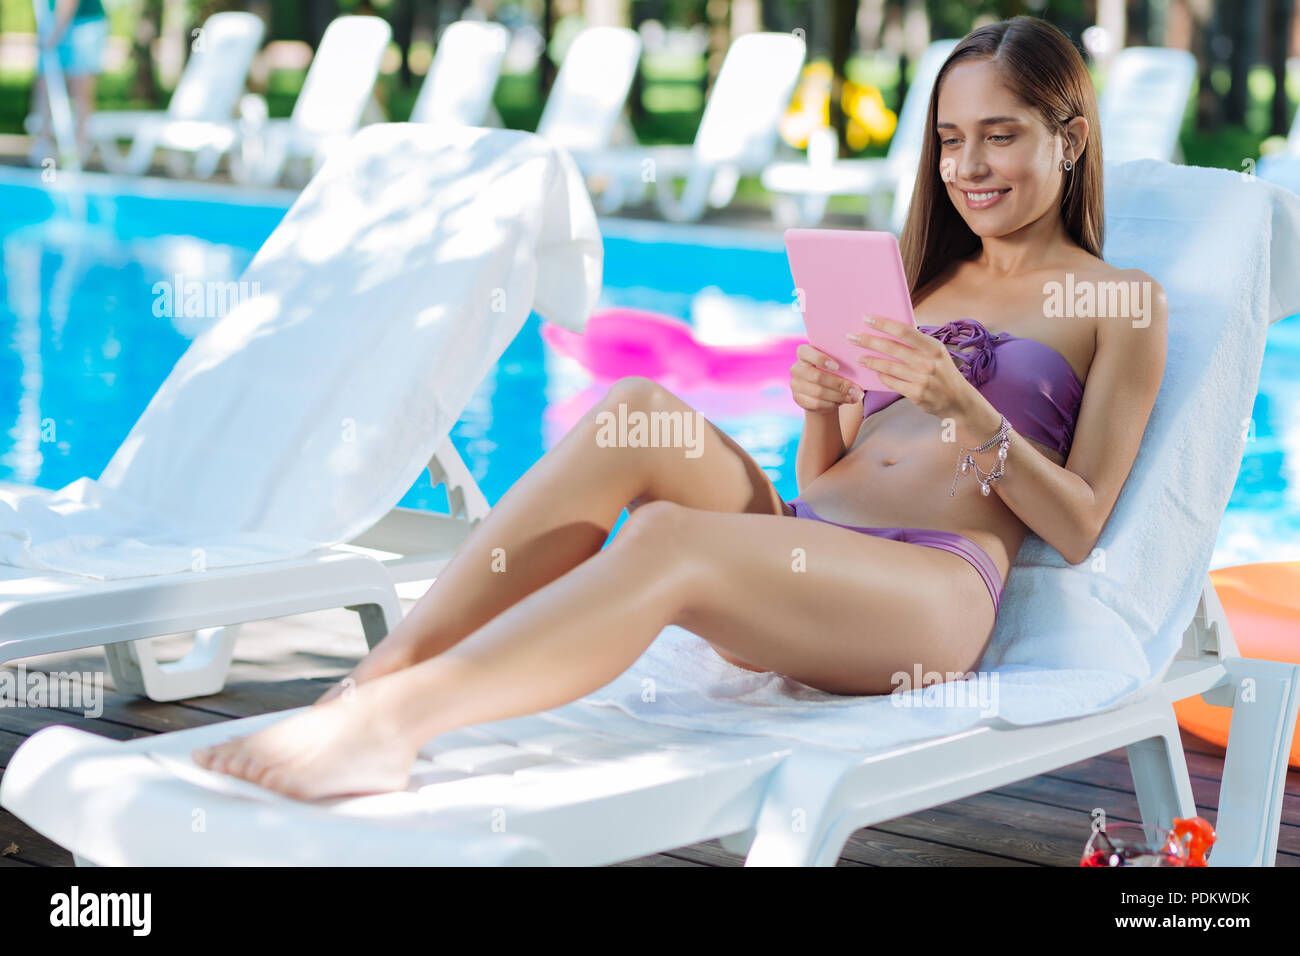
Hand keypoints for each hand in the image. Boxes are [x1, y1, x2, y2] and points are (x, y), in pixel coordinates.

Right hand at [789, 343, 863, 412]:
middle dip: (839, 384)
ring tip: (855, 397)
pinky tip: (844, 401)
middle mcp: (796, 368)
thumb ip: (840, 360)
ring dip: (839, 395)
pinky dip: (833, 403)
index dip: (821, 359)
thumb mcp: (833, 362)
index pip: (806, 352)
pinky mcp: (798, 399)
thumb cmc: (831, 371)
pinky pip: (817, 403)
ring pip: (819, 392)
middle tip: (856, 389)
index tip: (838, 367)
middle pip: (817, 376)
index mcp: (803, 353)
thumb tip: (860, 366)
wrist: (820, 390)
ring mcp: (795, 384)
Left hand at [847, 315, 972, 420]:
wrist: (958, 400)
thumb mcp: (936, 353)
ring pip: (888, 367)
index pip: (904, 331)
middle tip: (852, 337)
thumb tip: (891, 328)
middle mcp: (928, 362)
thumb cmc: (942, 371)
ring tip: (859, 358)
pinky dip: (882, 377)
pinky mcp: (916, 394)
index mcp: (933, 347)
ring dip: (871, 361)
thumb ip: (917, 343)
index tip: (866, 319)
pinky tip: (875, 373)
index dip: (883, 324)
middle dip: (869, 341)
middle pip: (892, 348)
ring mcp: (922, 379)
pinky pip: (892, 383)